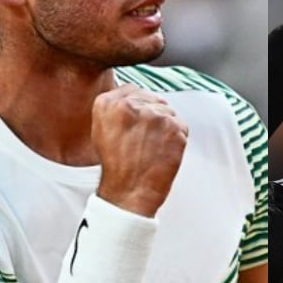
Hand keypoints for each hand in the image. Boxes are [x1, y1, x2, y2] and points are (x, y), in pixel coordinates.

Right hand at [92, 85, 187, 216]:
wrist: (129, 192)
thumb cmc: (116, 165)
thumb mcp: (101, 130)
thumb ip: (115, 107)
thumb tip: (133, 95)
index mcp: (109, 103)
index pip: (133, 89)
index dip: (139, 105)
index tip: (138, 121)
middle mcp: (132, 105)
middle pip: (154, 99)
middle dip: (153, 116)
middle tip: (144, 140)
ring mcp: (155, 116)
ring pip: (169, 112)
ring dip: (166, 128)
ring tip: (152, 148)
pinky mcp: (175, 128)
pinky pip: (182, 126)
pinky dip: (176, 138)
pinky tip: (162, 152)